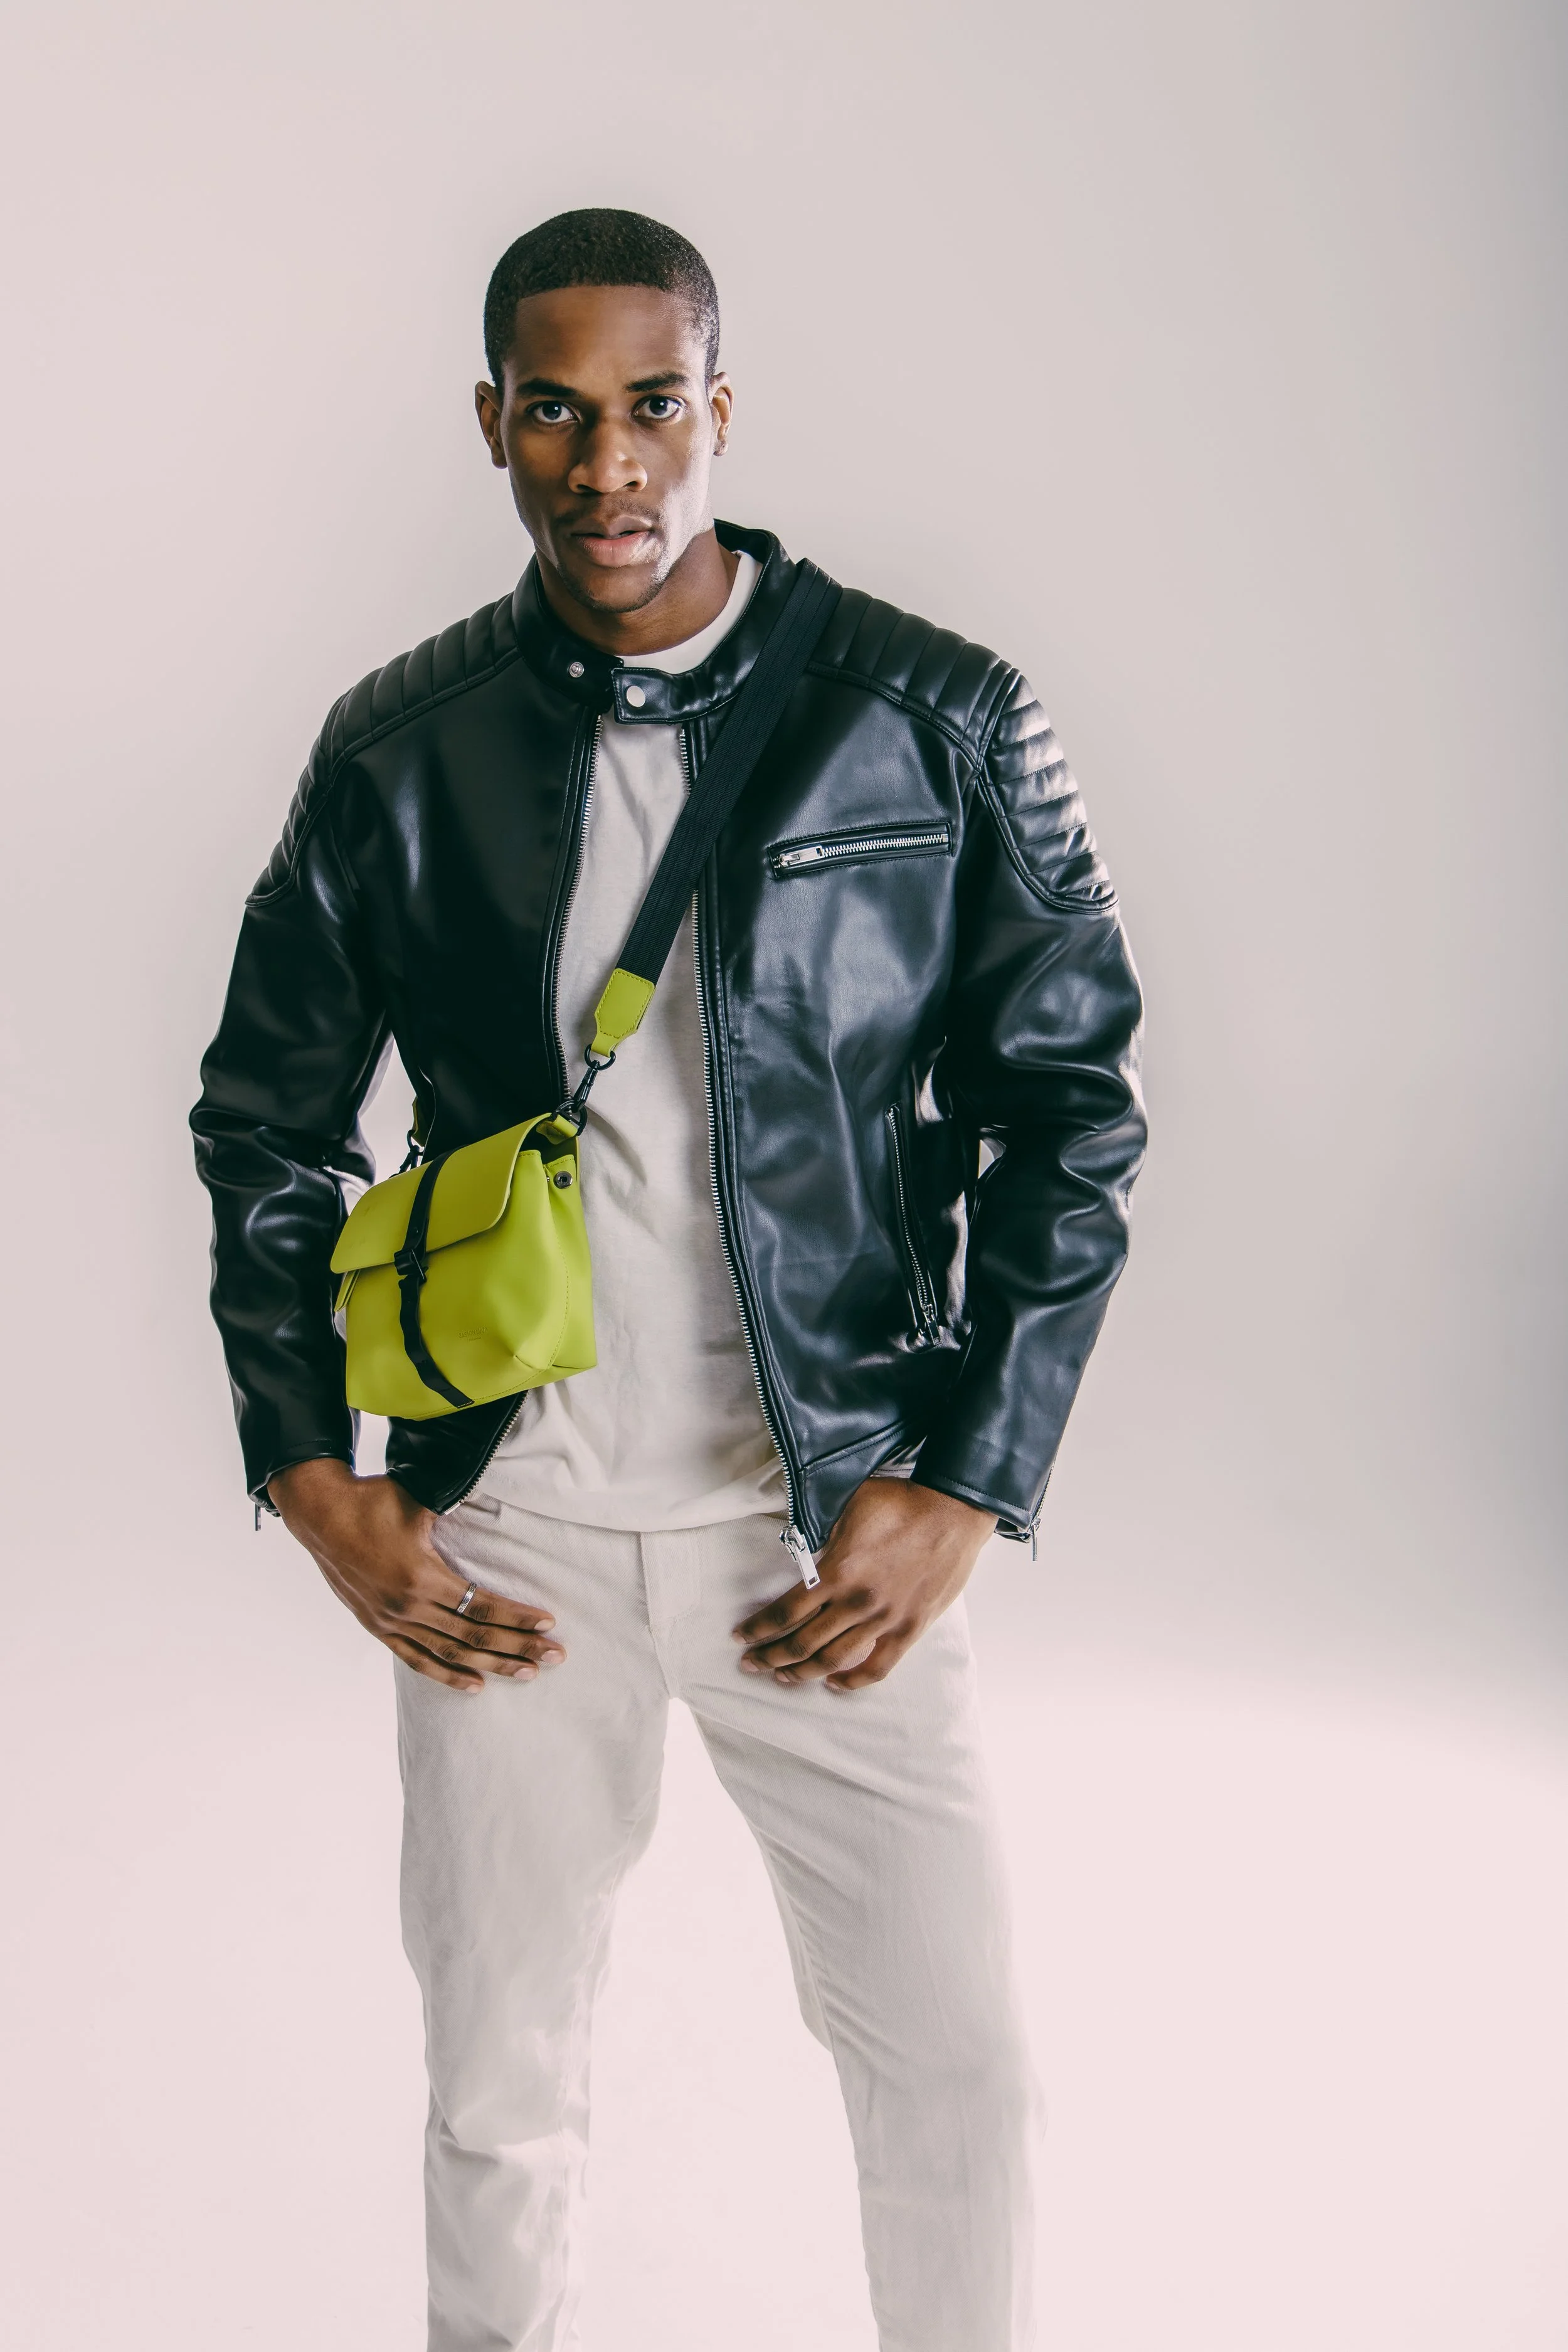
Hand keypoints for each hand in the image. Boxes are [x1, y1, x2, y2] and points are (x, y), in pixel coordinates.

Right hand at [268, 1458, 564, 1693]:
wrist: (320, 1515)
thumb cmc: (373, 1500)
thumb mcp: (418, 1499)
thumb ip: (456, 1506)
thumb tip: (497, 1493)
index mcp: (422, 1576)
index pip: (482, 1605)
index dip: (516, 1616)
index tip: (548, 1623)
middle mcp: (408, 1606)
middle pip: (473, 1636)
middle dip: (518, 1647)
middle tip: (555, 1657)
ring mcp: (391, 1622)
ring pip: (450, 1653)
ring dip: (491, 1666)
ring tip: (527, 1674)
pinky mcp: (378, 1628)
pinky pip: (417, 1659)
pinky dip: (446, 1674)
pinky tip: (474, 1685)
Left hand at [733, 1479, 996, 1692]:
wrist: (954, 1509)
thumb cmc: (902, 1501)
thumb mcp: (849, 1507)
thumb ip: (823, 1535)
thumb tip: (800, 1550)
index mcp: (837, 1572)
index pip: (786, 1612)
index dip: (759, 1629)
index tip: (741, 1637)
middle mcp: (856, 1602)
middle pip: (802, 1643)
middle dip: (770, 1657)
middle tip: (751, 1664)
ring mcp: (885, 1619)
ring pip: (834, 1660)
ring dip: (803, 1673)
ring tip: (783, 1678)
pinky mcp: (911, 1628)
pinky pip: (879, 1666)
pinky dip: (854, 1681)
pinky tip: (835, 1684)